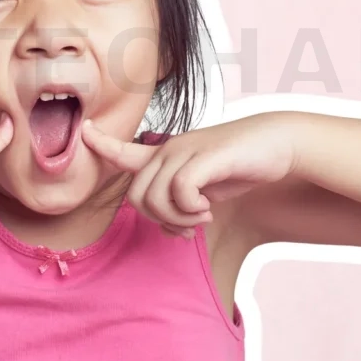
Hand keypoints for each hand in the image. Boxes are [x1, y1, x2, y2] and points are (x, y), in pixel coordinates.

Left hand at [80, 113, 297, 237]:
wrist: (276, 144)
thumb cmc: (237, 166)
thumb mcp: (204, 187)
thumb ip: (181, 205)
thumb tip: (169, 230)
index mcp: (166, 154)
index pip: (123, 150)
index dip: (101, 144)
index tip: (84, 130)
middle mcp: (168, 150)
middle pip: (135, 196)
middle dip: (158, 219)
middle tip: (187, 224)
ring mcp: (184, 151)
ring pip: (153, 197)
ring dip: (176, 218)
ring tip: (200, 217)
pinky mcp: (203, 157)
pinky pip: (178, 192)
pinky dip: (190, 210)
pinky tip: (207, 210)